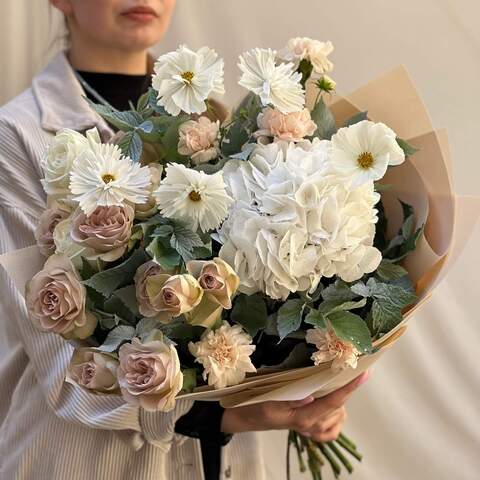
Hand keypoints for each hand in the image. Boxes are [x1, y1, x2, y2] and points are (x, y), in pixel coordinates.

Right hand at [221, 370, 369, 441]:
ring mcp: (313, 429)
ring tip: (329, 382)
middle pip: (339, 405)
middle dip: (346, 387)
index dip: (350, 387)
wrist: (245, 416)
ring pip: (338, 412)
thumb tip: (310, 395)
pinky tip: (326, 405)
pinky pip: (333, 425)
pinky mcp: (312, 430)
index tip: (365, 372)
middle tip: (349, 367)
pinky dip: (334, 413)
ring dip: (338, 398)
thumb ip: (289, 397)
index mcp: (303, 418)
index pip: (333, 401)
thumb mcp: (267, 398)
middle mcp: (312, 426)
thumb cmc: (255, 404)